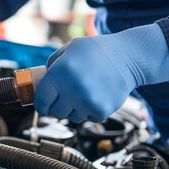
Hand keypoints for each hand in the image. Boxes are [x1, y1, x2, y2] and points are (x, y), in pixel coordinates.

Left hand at [34, 24, 168, 122]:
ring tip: (82, 94)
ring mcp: (86, 102)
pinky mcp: (101, 110)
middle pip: (56, 112)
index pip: (41, 101)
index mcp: (58, 73)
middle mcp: (71, 90)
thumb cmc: (95, 51)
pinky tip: (95, 96)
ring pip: (72, 117)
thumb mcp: (68, 49)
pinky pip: (88, 118)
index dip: (40, 106)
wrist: (128, 57)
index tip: (43, 107)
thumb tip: (40, 83)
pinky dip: (90, 111)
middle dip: (57, 107)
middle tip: (64, 99)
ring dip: (74, 110)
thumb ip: (51, 65)